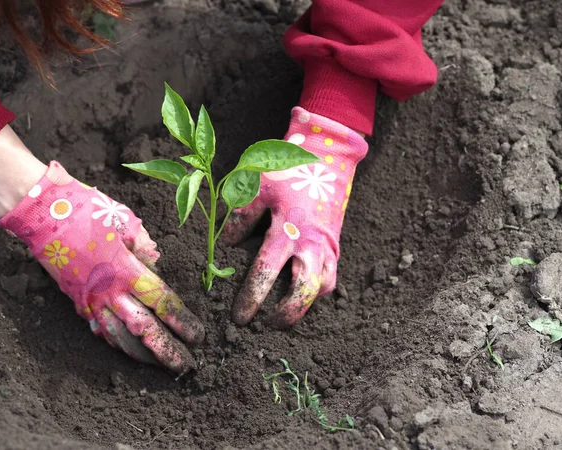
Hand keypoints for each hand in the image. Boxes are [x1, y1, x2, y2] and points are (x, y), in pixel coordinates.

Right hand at [0, 161, 203, 373]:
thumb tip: (155, 264)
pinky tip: (131, 351)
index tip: (197, 335)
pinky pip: (101, 330)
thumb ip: (145, 246)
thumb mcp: (125, 221)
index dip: (182, 322)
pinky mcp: (77, 302)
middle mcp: (110, 291)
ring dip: (143, 355)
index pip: (162, 303)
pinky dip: (117, 343)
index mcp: (127, 270)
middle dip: (168, 351)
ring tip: (162, 366)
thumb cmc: (87, 212)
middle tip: (188, 365)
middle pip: (144, 329)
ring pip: (120, 338)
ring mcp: (91, 300)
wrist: (42, 214)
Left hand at [222, 108, 367, 326]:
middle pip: (303, 291)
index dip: (252, 297)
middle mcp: (309, 245)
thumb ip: (241, 217)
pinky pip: (331, 278)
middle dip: (285, 314)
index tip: (240, 316)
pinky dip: (316, 291)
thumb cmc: (289, 174)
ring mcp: (326, 248)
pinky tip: (300, 294)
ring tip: (282, 316)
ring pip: (322, 289)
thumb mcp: (259, 189)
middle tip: (266, 325)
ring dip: (304, 307)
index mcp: (286, 231)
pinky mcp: (335, 248)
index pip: (265, 272)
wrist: (328, 161)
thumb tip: (226, 244)